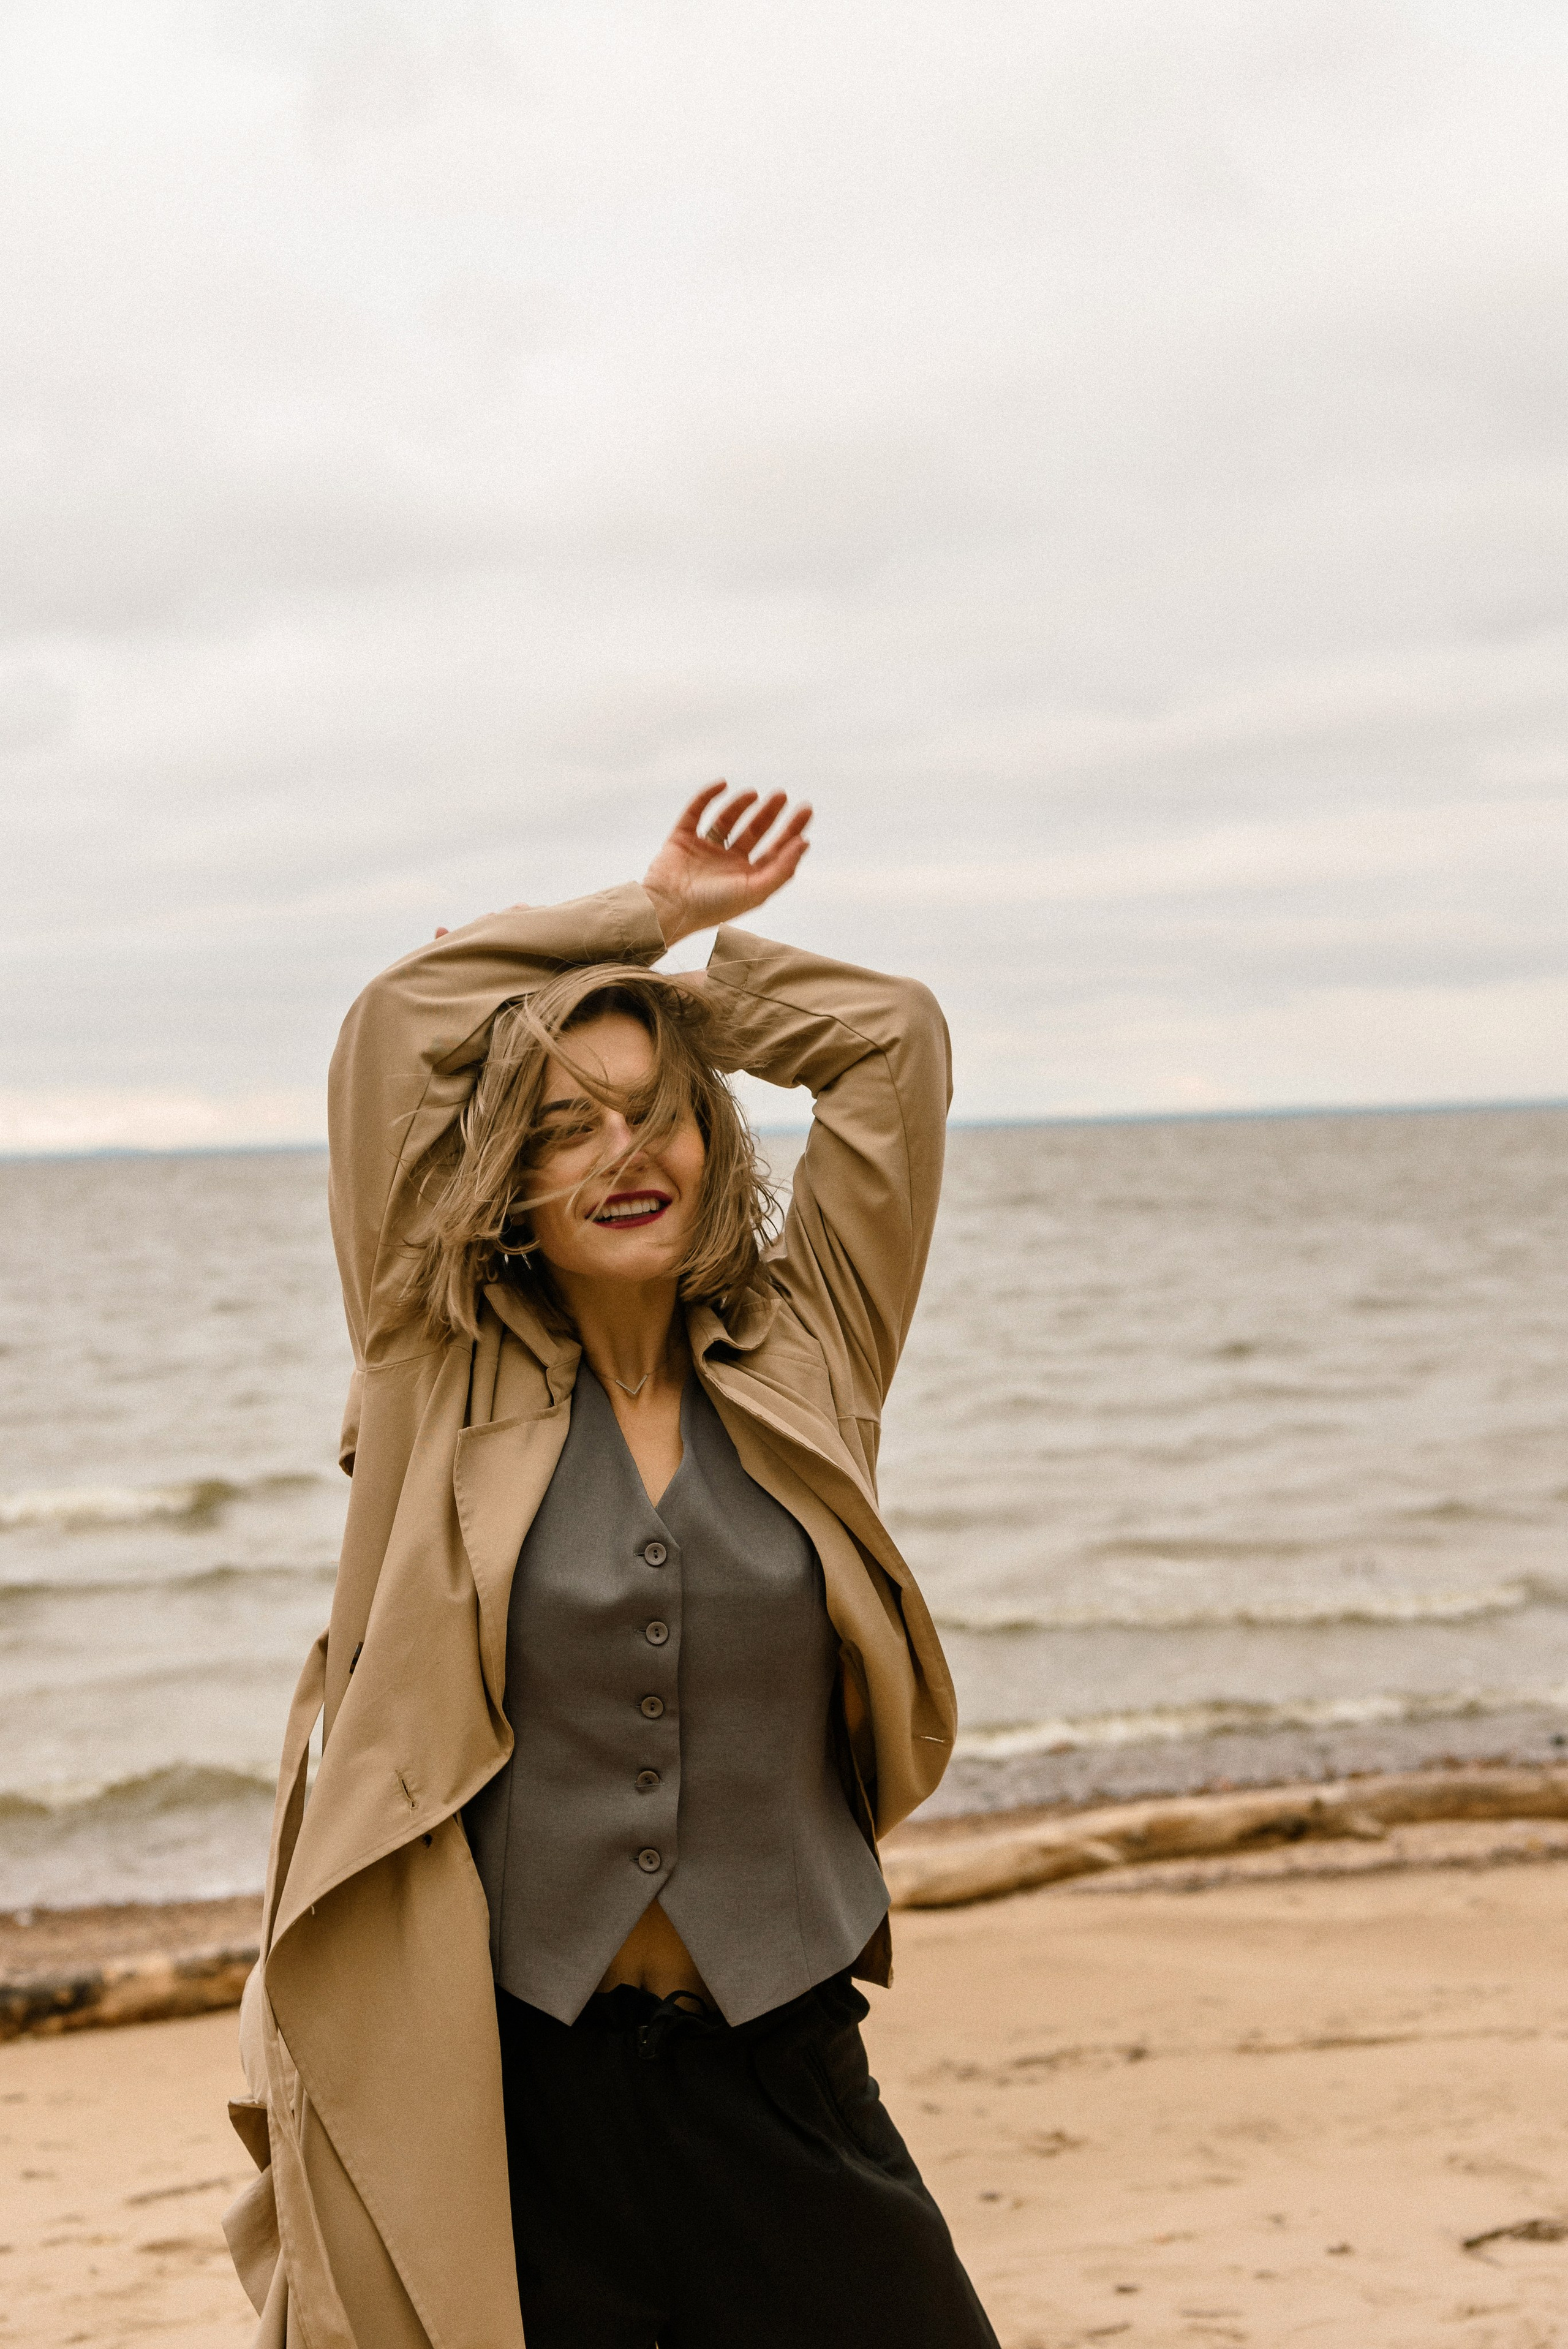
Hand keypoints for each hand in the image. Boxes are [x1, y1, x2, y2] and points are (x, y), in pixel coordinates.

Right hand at [641, 784, 811, 947]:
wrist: (668, 907)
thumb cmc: (712, 906)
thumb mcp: (755, 892)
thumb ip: (781, 869)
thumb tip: (804, 843)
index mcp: (746, 877)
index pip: (775, 850)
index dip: (791, 831)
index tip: (805, 810)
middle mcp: (727, 863)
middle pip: (754, 832)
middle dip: (769, 813)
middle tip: (782, 795)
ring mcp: (704, 850)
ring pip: (726, 820)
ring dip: (740, 805)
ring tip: (753, 793)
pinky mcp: (682, 838)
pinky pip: (696, 812)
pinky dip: (707, 796)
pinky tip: (722, 784)